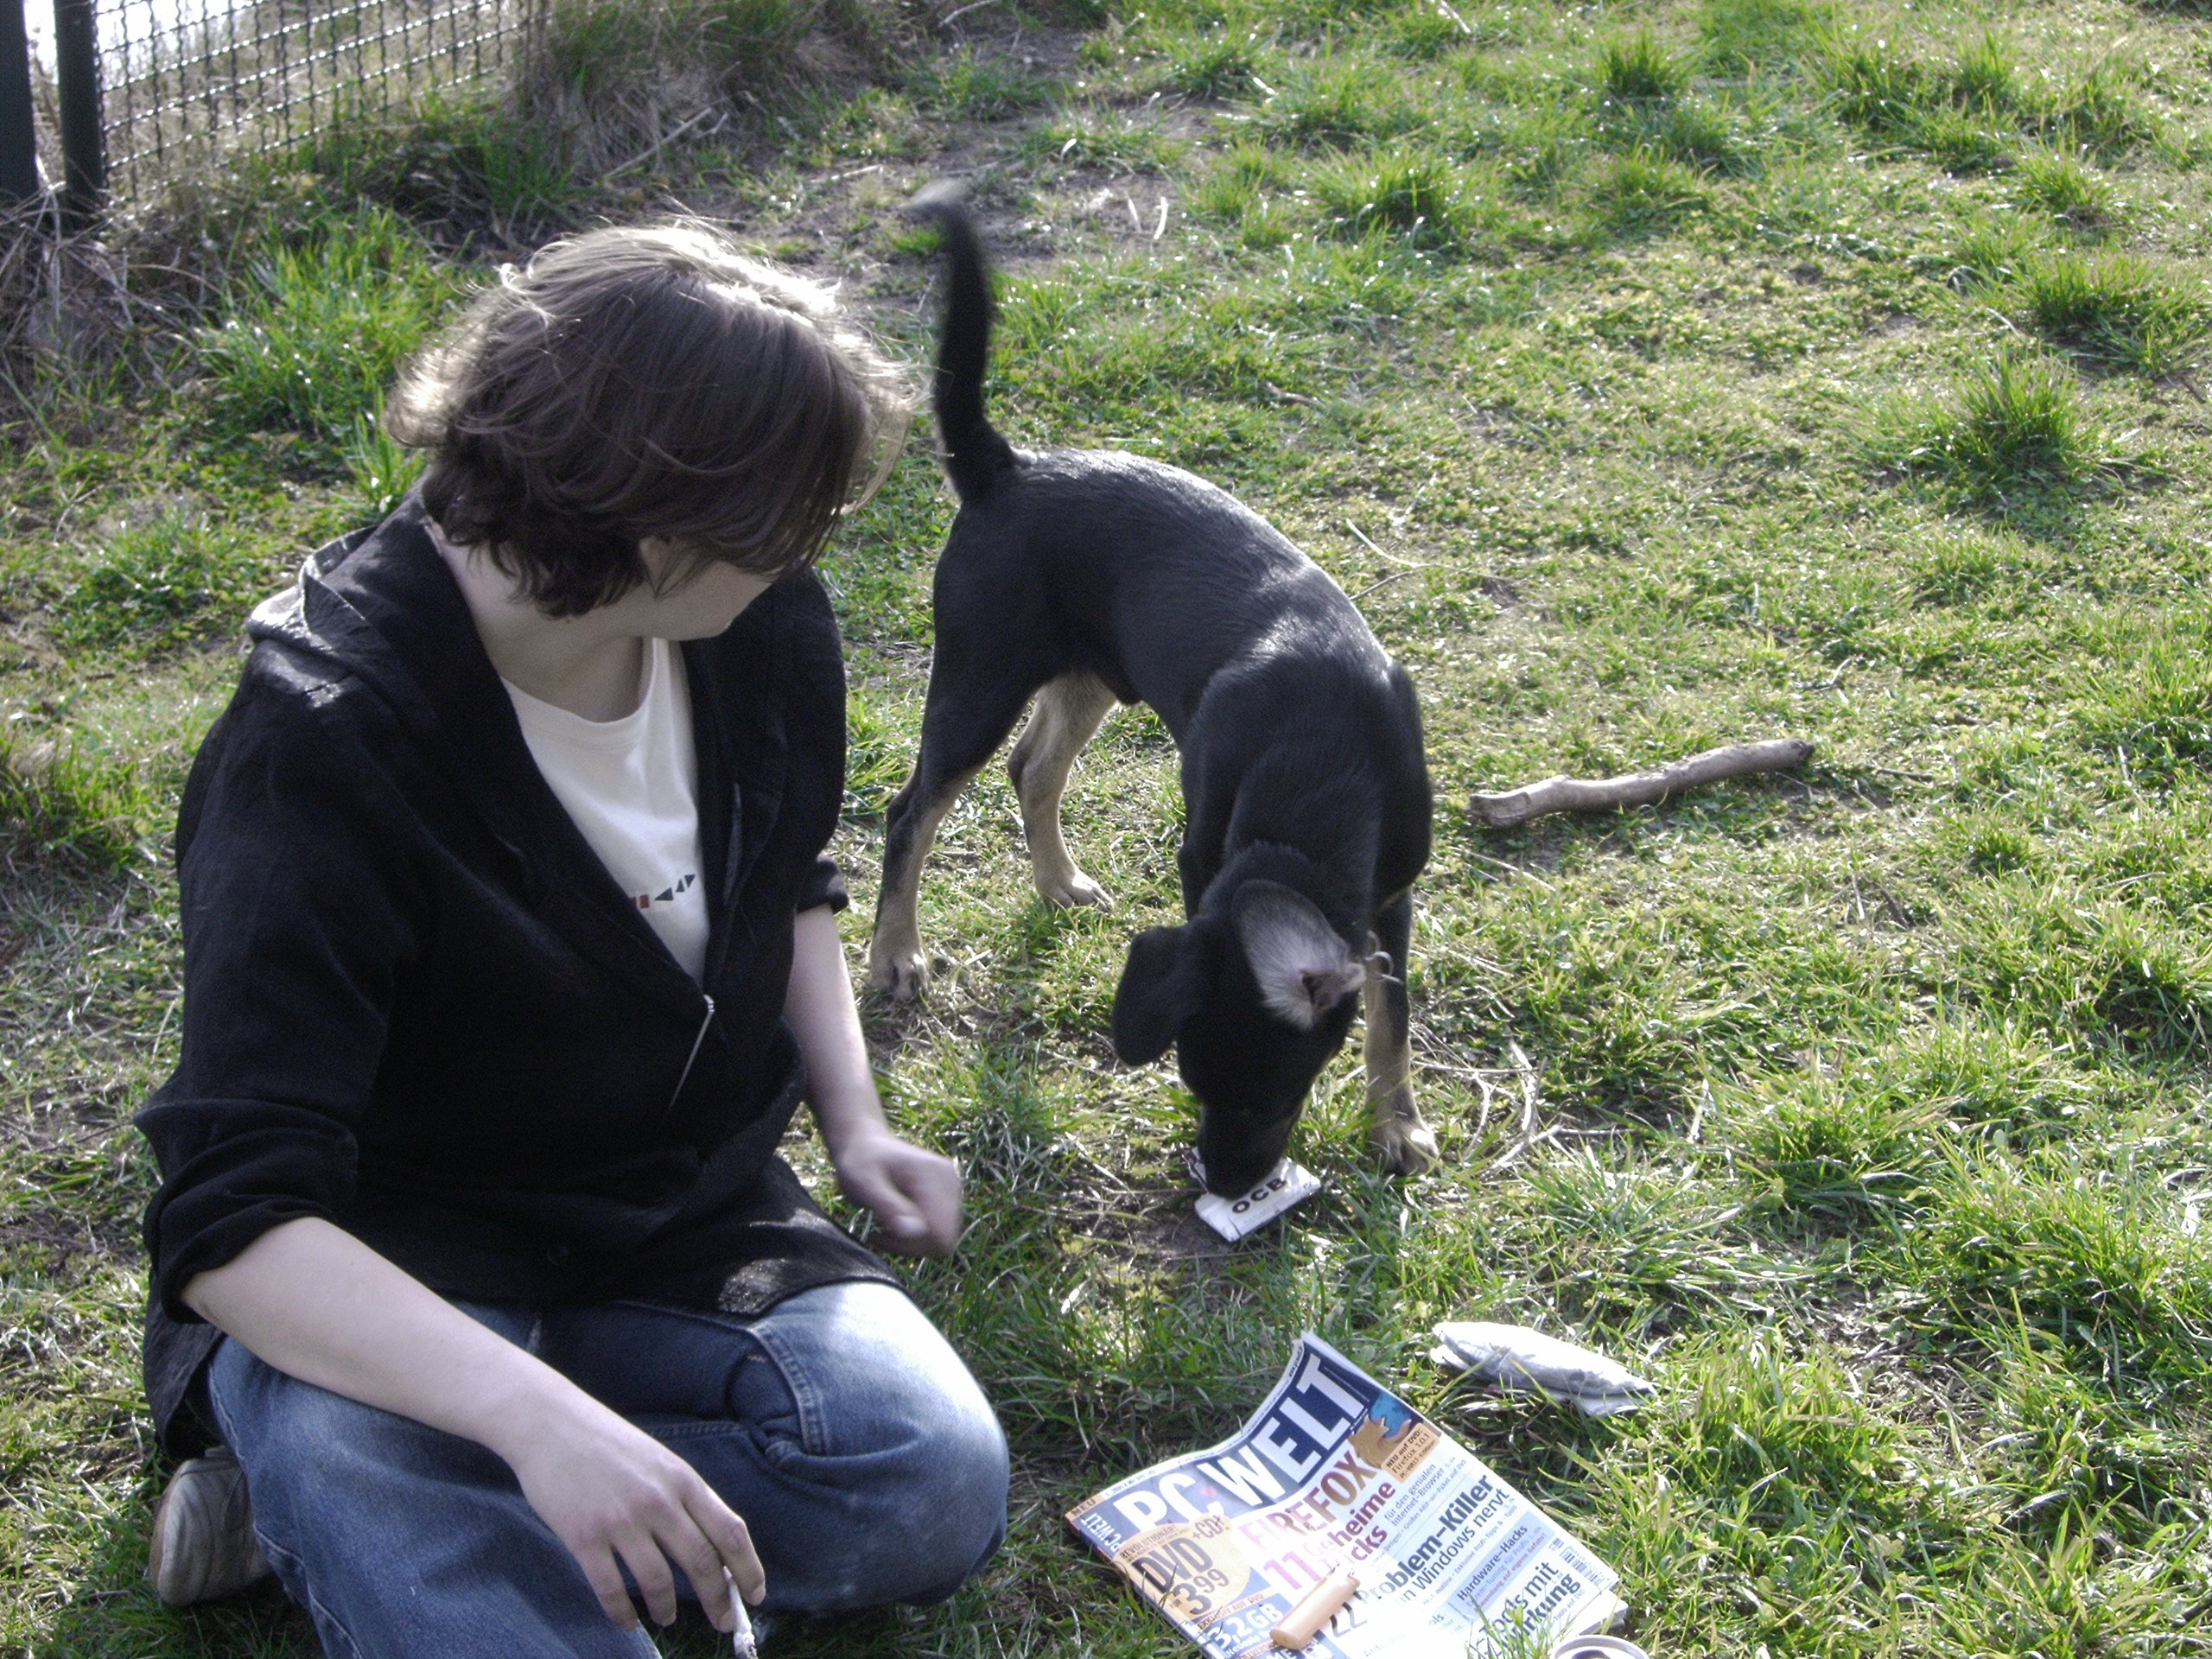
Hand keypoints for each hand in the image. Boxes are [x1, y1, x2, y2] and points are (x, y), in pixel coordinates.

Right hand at [497, 1389, 765, 1631]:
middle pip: (702, 1561)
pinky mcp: (584, 1537)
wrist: (551, 1424)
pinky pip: (611, 1588)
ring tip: (668, 1617)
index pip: (730, 1531)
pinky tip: (627, 1621)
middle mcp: (659, 1501)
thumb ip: (684, 1500)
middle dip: (717, 1599)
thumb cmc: (608, 1444)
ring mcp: (621, 1520)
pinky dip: (622, 1612)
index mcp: (683, 1480)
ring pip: (658, 1581)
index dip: (748, 1568)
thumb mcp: (660, 1463)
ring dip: (667, 1607)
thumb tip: (713, 1551)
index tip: (756, 1595)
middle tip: (724, 1622)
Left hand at [831, 1124, 963, 1255]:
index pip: (941, 1233)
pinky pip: (940, 1233)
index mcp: (935, 1176)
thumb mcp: (864, 1184)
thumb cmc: (860, 1163)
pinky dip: (917, 1237)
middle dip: (911, 1246)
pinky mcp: (948, 1199)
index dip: (912, 1245)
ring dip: (913, 1243)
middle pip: (944, 1240)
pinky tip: (896, 1224)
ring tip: (886, 1227)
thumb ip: (889, 1207)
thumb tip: (915, 1233)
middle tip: (880, 1233)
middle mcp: (951, 1183)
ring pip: (943, 1240)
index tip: (880, 1234)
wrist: (866, 1147)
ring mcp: (952, 1191)